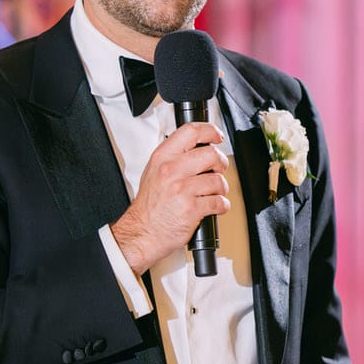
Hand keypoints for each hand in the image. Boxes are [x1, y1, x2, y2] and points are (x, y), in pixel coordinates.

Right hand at [110, 121, 227, 273]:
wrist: (142, 232)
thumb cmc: (150, 206)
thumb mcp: (154, 171)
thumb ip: (174, 157)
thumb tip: (199, 147)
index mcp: (162, 157)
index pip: (191, 132)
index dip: (210, 131)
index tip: (217, 136)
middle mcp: (172, 170)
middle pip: (212, 154)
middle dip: (220, 164)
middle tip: (217, 170)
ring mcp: (182, 189)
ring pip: (218, 180)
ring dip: (220, 189)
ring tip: (211, 193)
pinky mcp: (192, 209)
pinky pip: (220, 202)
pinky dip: (221, 205)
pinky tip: (212, 206)